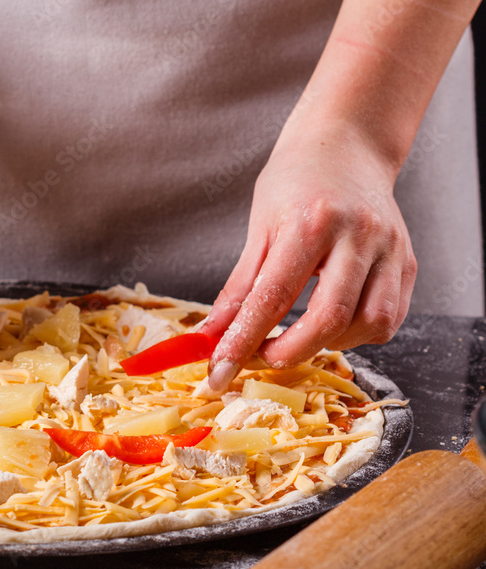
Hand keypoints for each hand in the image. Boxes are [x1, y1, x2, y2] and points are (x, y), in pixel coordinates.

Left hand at [202, 120, 416, 389]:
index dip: (242, 343)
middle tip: (259, 360)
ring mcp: (389, 249)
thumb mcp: (257, 228)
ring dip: (326, 344)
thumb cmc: (296, 180)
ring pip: (367, 324)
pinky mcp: (407, 262)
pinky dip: (357, 334)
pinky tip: (331, 325)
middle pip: (328, 319)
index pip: (272, 298)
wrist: (346, 144)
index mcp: (310, 222)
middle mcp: (357, 236)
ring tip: (297, 336)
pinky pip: (389, 318)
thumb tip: (211, 336)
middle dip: (288, 353)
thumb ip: (238, 288)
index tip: (219, 373)